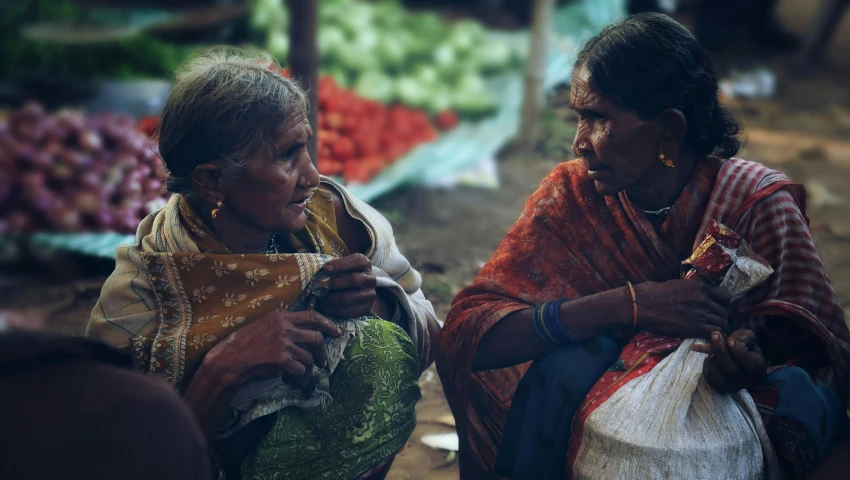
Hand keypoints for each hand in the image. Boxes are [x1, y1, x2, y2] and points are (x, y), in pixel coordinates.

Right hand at [202, 310, 341, 387]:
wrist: (231, 359)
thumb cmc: (246, 342)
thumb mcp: (266, 324)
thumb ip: (286, 325)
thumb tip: (308, 332)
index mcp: (282, 316)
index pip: (313, 316)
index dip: (328, 324)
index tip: (336, 332)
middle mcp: (285, 328)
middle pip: (316, 338)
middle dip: (322, 352)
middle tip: (322, 361)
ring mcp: (284, 344)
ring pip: (308, 356)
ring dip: (306, 365)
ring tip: (298, 368)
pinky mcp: (282, 360)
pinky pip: (301, 369)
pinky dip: (299, 375)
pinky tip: (290, 375)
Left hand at [318, 253, 376, 317]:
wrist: (357, 291)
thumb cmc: (344, 275)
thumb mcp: (342, 266)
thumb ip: (334, 266)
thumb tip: (322, 270)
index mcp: (365, 265)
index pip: (357, 261)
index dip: (341, 264)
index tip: (326, 268)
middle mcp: (370, 279)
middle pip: (353, 280)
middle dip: (334, 283)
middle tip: (319, 286)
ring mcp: (370, 295)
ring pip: (348, 298)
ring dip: (330, 298)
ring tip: (319, 298)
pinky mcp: (365, 309)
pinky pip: (347, 311)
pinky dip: (332, 310)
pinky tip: (324, 307)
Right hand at [633, 279, 730, 338]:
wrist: (642, 305)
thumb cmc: (654, 292)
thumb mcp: (678, 284)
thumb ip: (694, 289)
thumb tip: (702, 293)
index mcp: (700, 286)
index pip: (725, 296)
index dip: (722, 302)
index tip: (716, 306)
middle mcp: (704, 299)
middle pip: (725, 311)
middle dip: (720, 316)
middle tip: (712, 319)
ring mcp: (700, 314)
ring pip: (722, 322)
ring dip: (718, 326)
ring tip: (710, 328)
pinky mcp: (695, 328)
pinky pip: (715, 332)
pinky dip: (714, 335)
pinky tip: (708, 336)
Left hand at [691, 329, 766, 392]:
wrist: (737, 358)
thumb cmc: (745, 346)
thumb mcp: (749, 338)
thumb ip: (745, 337)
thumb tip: (733, 341)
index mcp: (758, 368)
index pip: (750, 363)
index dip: (738, 351)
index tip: (730, 340)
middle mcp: (746, 381)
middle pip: (730, 370)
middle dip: (720, 350)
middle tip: (715, 335)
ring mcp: (733, 386)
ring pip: (718, 376)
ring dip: (713, 358)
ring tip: (713, 350)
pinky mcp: (720, 387)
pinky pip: (709, 377)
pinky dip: (707, 365)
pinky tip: (711, 358)